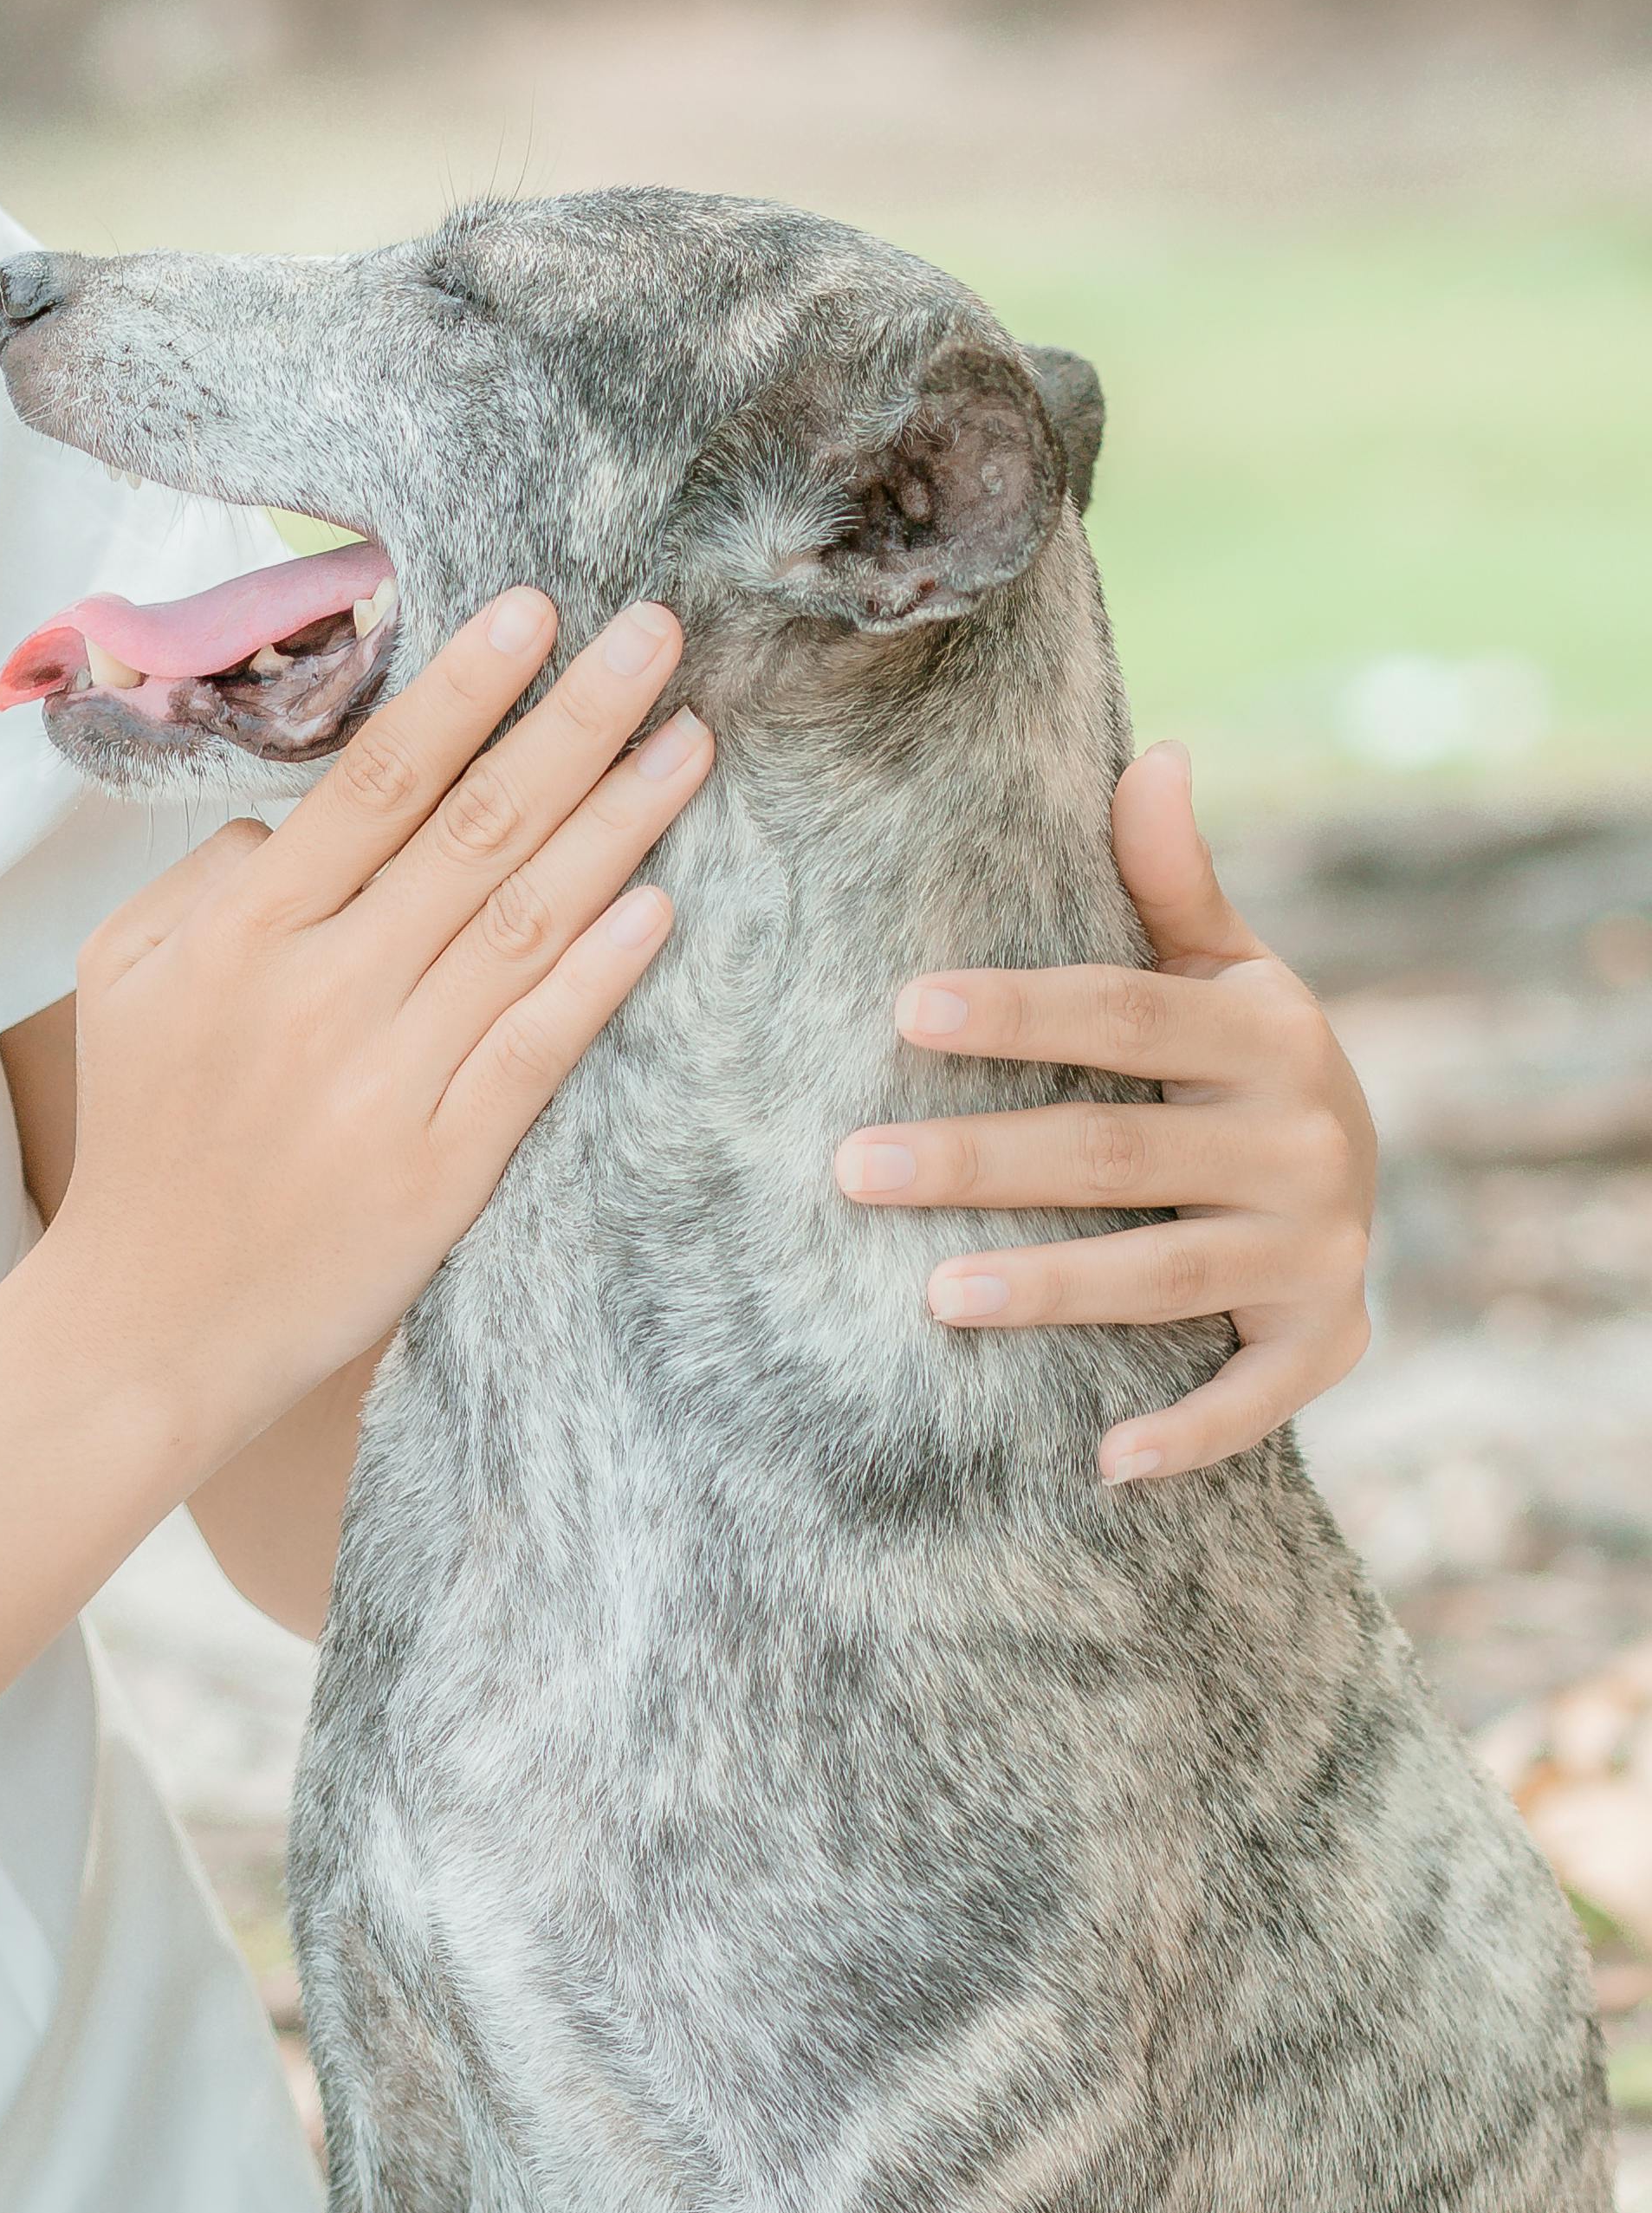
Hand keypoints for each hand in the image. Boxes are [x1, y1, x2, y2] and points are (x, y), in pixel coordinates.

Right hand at [48, 586, 715, 1454]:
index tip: (536, 609)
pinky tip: (659, 904)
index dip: (464, 689)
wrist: (150, 1320)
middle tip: (656, 634)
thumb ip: (206, 878)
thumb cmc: (146, 1132)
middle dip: (575, 719)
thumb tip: (297, 815)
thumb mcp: (123, 976)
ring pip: (525, 923)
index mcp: (244, 933)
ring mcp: (388, 1080)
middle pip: (473, 829)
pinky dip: (600, 973)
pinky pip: (537, 1049)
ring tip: (688, 741)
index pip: (375, 781)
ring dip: (618, 824)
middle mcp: (322, 992)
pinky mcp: (444, 1167)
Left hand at [829, 743, 1374, 1485]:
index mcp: (1265, 1033)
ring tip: (933, 1293)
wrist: (1359, 1175)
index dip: (1019, 1012)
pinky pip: (1259, 1396)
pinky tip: (1101, 1458)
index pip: (1124, 1017)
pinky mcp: (1328, 1339)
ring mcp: (1317, 1246)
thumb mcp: (1226, 967)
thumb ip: (1173, 880)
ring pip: (1167, 1271)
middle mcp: (1303, 1137)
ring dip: (1051, 1287)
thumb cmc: (1241, 1057)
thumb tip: (1154, 754)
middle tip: (852, 1166)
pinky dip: (1190, 1429)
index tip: (905, 1009)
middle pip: (1119, 1151)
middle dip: (982, 1161)